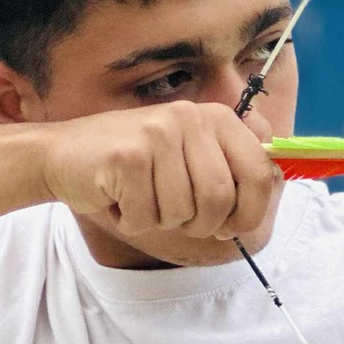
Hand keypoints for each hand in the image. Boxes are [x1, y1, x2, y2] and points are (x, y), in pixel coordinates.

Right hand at [39, 101, 278, 261]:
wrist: (62, 156)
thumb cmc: (134, 167)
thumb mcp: (190, 158)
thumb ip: (233, 166)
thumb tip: (280, 178)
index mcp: (217, 117)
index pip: (261, 172)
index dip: (251, 211)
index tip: (231, 227)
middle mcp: (191, 117)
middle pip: (222, 199)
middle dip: (202, 224)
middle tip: (177, 218)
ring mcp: (159, 132)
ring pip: (185, 212)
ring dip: (163, 221)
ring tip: (144, 199)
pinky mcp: (127, 155)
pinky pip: (149, 216)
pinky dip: (134, 221)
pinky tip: (120, 198)